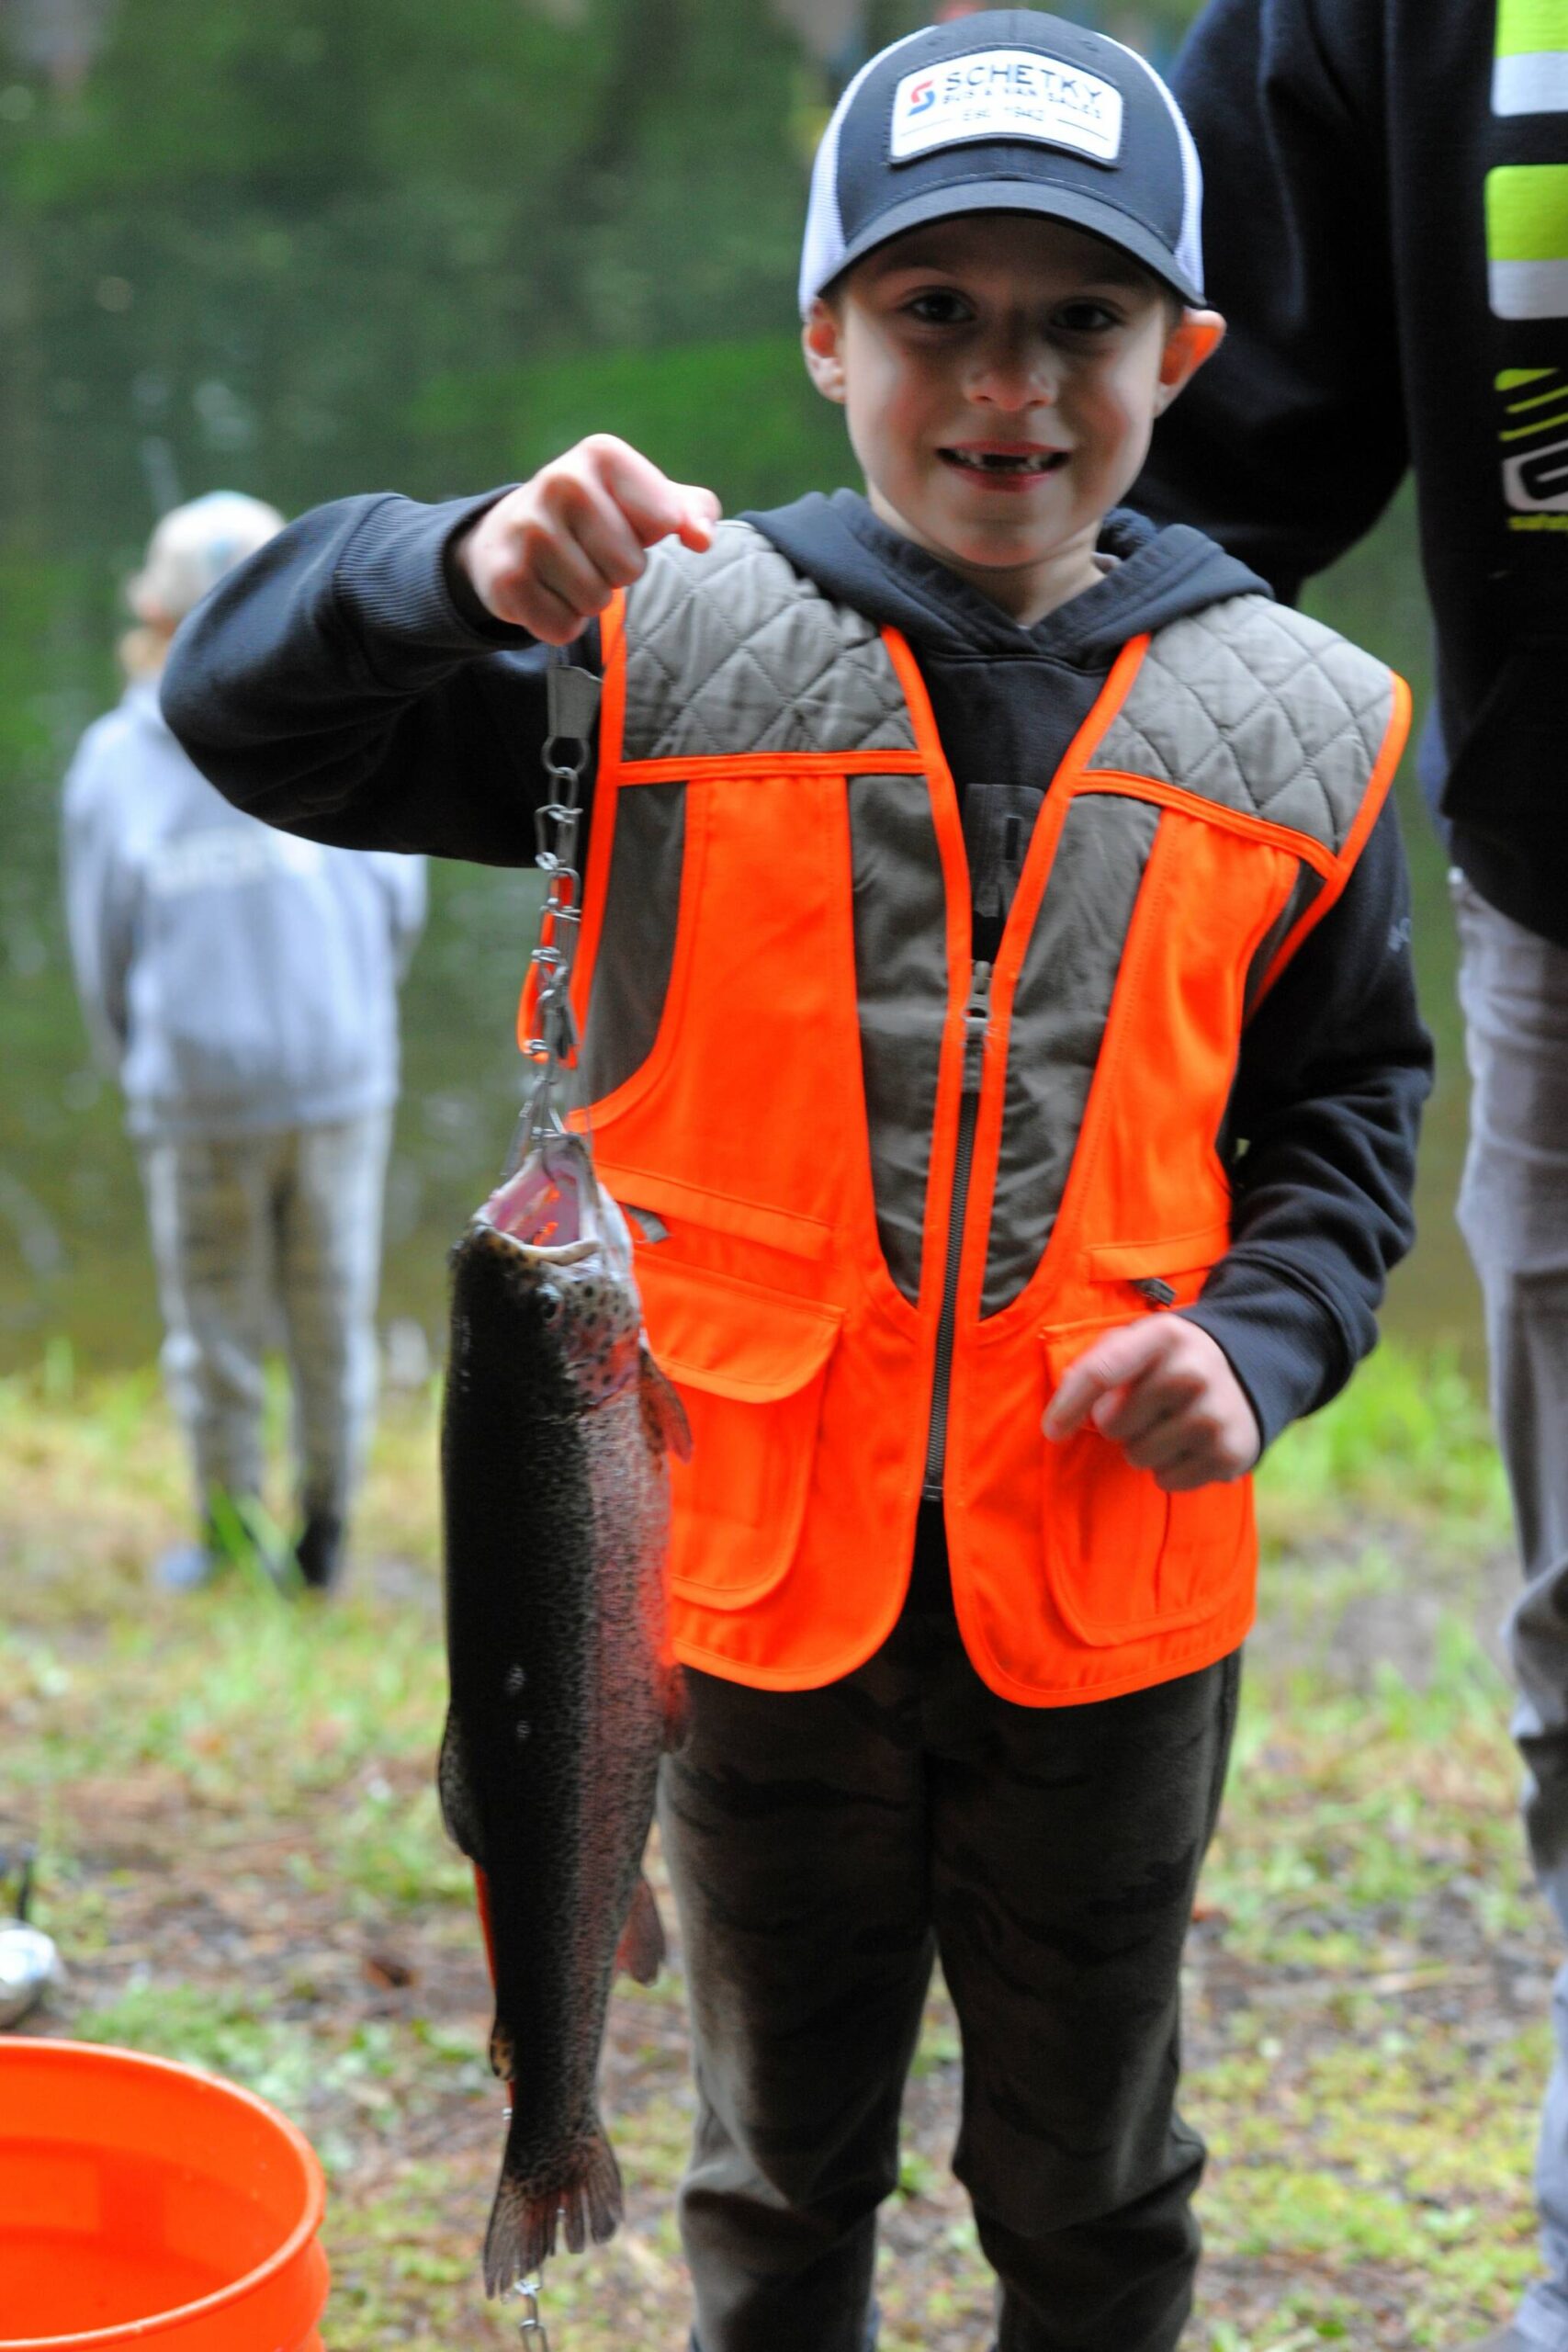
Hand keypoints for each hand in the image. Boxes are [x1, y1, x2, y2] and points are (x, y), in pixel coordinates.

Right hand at [456, 435, 721, 642]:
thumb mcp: (650, 500)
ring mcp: (528, 528)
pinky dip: (561, 622)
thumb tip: (701, 539)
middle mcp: (560, 480)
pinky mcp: (506, 577)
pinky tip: (545, 591)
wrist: (511, 532)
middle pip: (630, 567)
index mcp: (602, 454)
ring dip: (589, 599)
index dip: (649, 535)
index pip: (664, 521)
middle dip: (618, 572)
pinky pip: (562, 627)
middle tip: (591, 552)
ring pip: (596, 601)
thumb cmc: (600, 517)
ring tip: (567, 570)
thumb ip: (695, 511)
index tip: (624, 522)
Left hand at [1042, 1315, 1259, 1492]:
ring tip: (1167, 1426)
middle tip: (1142, 1410)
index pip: (1101, 1372)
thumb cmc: (1170, 1361)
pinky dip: (1168, 1470)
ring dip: (1142, 1448)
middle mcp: (1192, 1371)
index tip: (1051, 1431)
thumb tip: (1060, 1416)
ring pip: (1138, 1456)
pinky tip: (1187, 1445)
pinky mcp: (1230, 1452)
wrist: (1246, 1373)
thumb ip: (1097, 1365)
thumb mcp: (1139, 1343)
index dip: (1068, 1405)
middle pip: (1114, 1424)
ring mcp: (1214, 1414)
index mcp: (1164, 1335)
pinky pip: (1167, 1481)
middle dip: (1116, 1424)